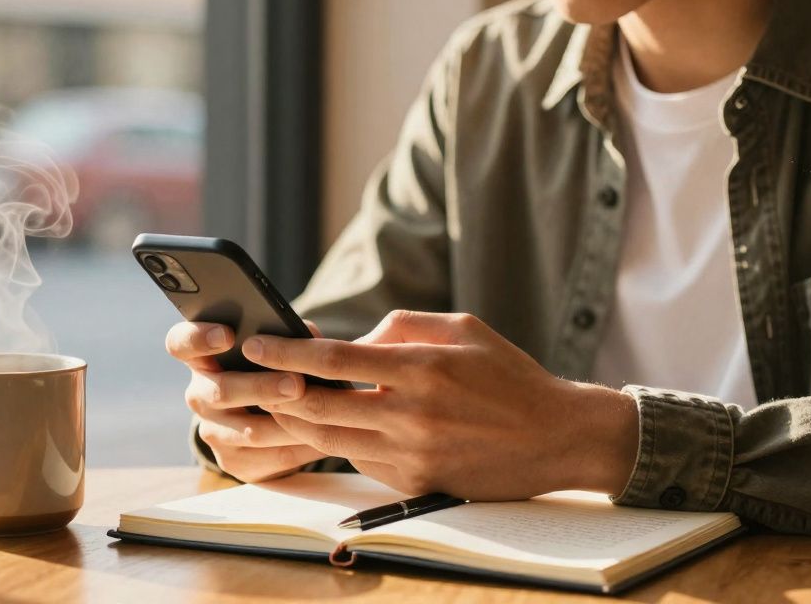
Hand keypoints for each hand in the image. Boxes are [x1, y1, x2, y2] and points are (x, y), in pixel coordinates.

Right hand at [165, 321, 328, 481]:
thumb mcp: (273, 350)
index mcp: (202, 358)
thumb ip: (286, 337)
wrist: (270, 423)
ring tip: (322, 411)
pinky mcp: (234, 463)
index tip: (228, 335)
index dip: (198, 338)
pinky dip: (301, 447)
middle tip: (296, 383)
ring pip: (250, 432)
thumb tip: (307, 335)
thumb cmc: (272, 369)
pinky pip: (269, 458)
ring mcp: (213, 432)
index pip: (181, 343)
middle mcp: (200, 395)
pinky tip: (326, 436)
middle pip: (220, 391)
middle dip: (261, 387)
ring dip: (288, 422)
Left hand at [244, 310, 639, 500]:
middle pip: (319, 406)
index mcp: (422, 369)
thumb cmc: (508, 375)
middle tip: (252, 374)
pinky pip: (360, 461)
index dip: (287, 351)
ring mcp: (413, 455)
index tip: (256, 341)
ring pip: (331, 439)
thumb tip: (351, 341)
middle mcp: (412, 415)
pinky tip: (335, 424)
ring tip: (282, 397)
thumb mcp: (461, 328)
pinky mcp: (416, 483)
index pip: (335, 360)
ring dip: (301, 419)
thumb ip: (401, 326)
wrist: (557, 437)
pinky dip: (342, 441)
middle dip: (277, 389)